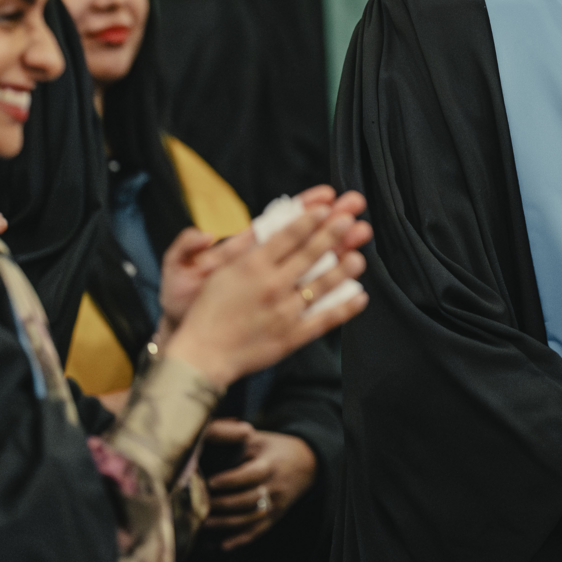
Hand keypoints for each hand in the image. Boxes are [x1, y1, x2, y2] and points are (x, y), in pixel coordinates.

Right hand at [164, 200, 370, 387]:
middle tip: (350, 220)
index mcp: (253, 266)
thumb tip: (271, 229)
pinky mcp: (291, 336)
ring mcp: (284, 312)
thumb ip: (249, 249)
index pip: (287, 236)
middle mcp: (271, 285)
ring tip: (359, 257)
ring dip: (343, 270)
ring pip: (321, 286)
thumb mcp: (223, 271)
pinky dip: (344, 308)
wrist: (202, 354)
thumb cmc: (209, 309)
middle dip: (332, 235)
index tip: (326, 208)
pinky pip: (323, 320)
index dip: (309, 220)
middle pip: (308, 255)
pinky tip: (359, 296)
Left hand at [202, 419, 318, 549]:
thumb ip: (237, 440)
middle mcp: (274, 487)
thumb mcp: (259, 439)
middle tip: (200, 505)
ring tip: (204, 523)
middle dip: (223, 505)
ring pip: (250, 519)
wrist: (308, 462)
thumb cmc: (275, 448)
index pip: (250, 475)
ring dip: (226, 524)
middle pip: (248, 501)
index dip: (230, 480)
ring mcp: (276, 505)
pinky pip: (258, 531)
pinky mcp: (275, 516)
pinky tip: (223, 545)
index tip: (211, 482)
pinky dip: (241, 539)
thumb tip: (209, 439)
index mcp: (270, 465)